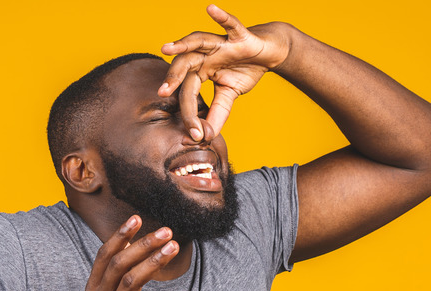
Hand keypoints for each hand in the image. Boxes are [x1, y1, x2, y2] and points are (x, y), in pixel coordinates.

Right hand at [70, 216, 191, 290]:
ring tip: (174, 248)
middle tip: (167, 231)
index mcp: (93, 290)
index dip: (120, 236)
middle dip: (143, 245)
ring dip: (154, 263)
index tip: (137, 218)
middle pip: (120, 264)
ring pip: (132, 283)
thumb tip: (127, 247)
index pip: (105, 256)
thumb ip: (109, 279)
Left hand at [159, 4, 291, 140]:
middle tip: (162, 92)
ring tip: (167, 48)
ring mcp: (220, 43)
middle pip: (184, 65)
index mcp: (199, 70)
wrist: (269, 53)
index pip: (189, 92)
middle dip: (173, 78)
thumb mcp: (229, 96)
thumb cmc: (244, 70)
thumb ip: (216, 115)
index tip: (194, 135)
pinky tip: (210, 9)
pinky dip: (221, 16)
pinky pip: (230, 24)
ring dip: (182, 44)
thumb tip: (206, 137)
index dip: (191, 112)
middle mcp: (205, 55)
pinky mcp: (239, 35)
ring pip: (197, 41)